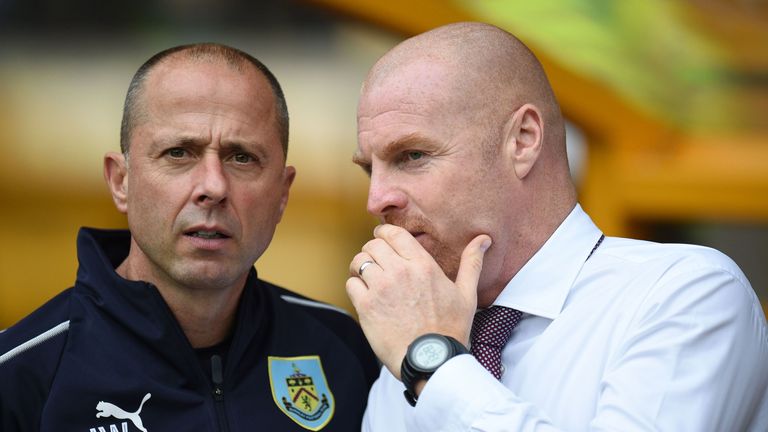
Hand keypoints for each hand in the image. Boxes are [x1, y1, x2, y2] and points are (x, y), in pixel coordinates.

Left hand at [346, 224, 491, 379]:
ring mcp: (381, 288)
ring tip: (367, 277)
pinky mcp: (366, 306)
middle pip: (373, 245)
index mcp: (423, 265)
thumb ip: (472, 263)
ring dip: (361, 267)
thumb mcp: (466, 294)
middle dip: (372, 249)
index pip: (394, 233)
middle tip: (375, 260)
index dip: (384, 232)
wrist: (432, 360)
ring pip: (360, 261)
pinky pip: (351, 284)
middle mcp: (400, 272)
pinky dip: (355, 286)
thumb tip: (483, 239)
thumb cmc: (450, 329)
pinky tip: (365, 295)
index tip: (382, 238)